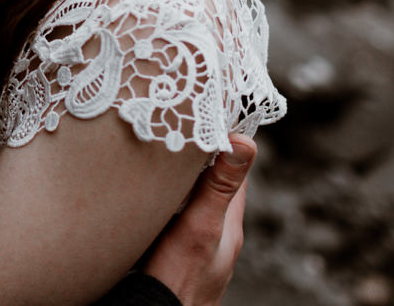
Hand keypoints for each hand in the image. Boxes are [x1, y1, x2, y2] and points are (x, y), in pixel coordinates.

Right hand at [138, 134, 255, 305]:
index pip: (234, 173)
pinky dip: (166, 202)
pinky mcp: (174, 254)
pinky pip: (174, 218)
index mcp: (229, 224)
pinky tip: (148, 198)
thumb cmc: (180, 279)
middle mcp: (216, 234)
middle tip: (179, 129)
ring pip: (192, 202)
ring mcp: (195, 246)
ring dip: (181, 181)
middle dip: (199, 159)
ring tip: (162, 156)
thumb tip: (245, 142)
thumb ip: (219, 187)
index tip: (209, 115)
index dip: (225, 144)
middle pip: (212, 186)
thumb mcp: (200, 225)